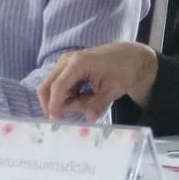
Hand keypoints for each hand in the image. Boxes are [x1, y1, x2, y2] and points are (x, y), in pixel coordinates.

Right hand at [39, 42, 158, 117]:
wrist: (130, 58)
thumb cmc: (123, 71)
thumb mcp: (113, 90)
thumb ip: (98, 104)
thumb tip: (89, 118)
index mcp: (78, 63)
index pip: (58, 87)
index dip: (54, 105)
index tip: (55, 121)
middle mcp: (68, 61)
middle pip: (47, 86)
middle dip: (55, 104)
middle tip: (71, 116)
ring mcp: (66, 63)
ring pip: (54, 89)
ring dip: (67, 101)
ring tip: (91, 99)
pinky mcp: (68, 68)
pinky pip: (61, 87)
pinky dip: (70, 96)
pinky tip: (88, 95)